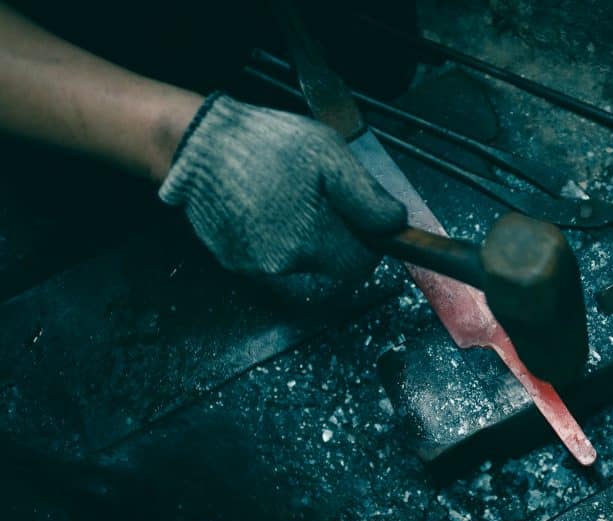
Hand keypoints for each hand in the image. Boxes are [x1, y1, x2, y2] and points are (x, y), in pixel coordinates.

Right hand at [159, 93, 406, 284]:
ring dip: (300, 232)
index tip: (357, 217)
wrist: (197, 143)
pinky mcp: (232, 260)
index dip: (366, 242)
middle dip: (331, 233)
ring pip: (299, 257)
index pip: (360, 265)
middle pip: (329, 261)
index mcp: (312, 240)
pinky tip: (259, 202)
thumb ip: (367, 197)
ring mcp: (254, 265)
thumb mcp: (330, 157)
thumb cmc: (267, 144)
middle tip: (315, 194)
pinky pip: (267, 254)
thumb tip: (396, 226)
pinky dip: (270, 233)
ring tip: (282, 191)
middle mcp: (282, 263)